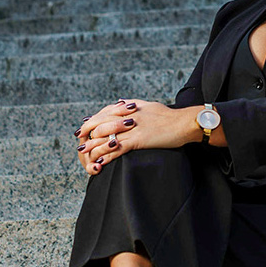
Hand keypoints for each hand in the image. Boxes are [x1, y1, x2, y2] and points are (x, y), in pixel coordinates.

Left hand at [76, 99, 202, 175]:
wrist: (185, 123)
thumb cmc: (169, 116)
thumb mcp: (148, 105)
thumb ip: (133, 105)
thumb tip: (120, 103)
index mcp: (129, 107)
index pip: (104, 112)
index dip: (92, 121)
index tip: (85, 129)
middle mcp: (128, 115)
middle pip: (100, 123)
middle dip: (87, 134)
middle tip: (80, 144)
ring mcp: (133, 128)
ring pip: (105, 137)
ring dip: (92, 146)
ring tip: (84, 154)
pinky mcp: (139, 139)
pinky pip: (117, 148)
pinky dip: (105, 156)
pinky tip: (99, 163)